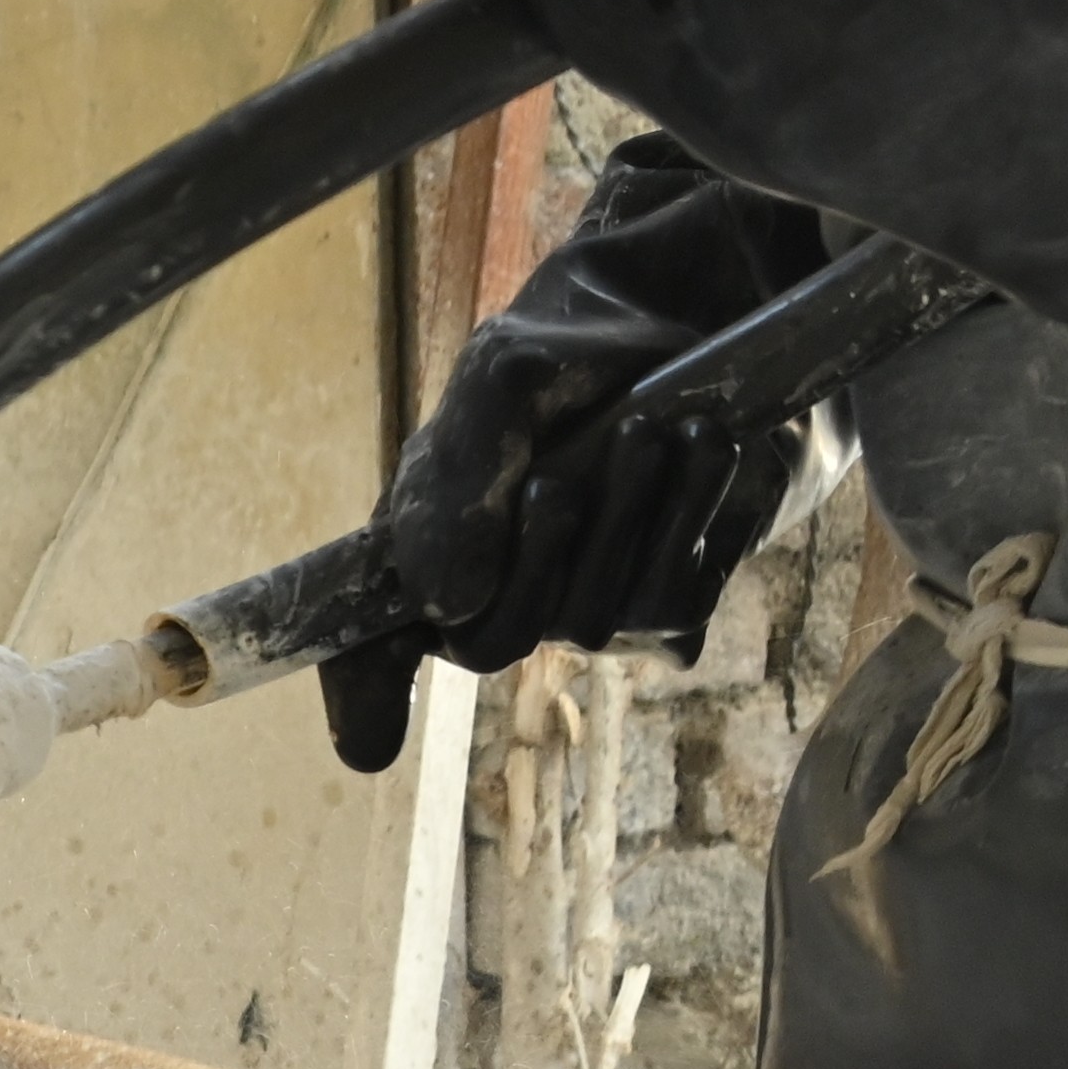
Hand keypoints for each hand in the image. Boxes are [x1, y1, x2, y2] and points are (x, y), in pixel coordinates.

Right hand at [378, 328, 805, 675]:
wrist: (695, 319)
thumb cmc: (577, 351)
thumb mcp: (504, 384)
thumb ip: (460, 482)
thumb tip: (440, 602)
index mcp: (428, 540)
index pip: (371, 643)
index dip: (362, 697)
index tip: (367, 749)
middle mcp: (498, 590)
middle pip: (493, 640)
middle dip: (535, 557)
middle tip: (558, 477)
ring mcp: (586, 608)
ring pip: (592, 616)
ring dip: (631, 512)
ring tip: (659, 427)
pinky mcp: (673, 606)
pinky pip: (673, 601)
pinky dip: (693, 516)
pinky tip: (705, 448)